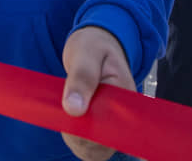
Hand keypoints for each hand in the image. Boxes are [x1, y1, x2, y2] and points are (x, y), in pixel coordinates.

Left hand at [61, 26, 133, 160]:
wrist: (96, 42)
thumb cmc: (92, 45)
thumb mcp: (85, 53)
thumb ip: (81, 78)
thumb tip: (73, 110)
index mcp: (125, 94)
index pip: (111, 130)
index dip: (88, 133)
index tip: (70, 115)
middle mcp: (124, 113)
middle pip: (104, 146)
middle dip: (80, 137)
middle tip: (66, 111)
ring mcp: (114, 121)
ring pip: (96, 149)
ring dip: (76, 139)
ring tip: (68, 113)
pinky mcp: (103, 125)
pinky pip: (91, 145)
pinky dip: (77, 139)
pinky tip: (70, 121)